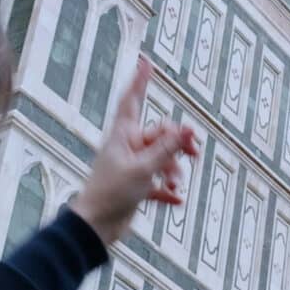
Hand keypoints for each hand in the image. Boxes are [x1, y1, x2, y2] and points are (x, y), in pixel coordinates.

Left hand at [69, 56, 199, 246]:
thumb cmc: (111, 193)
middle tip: (194, 153)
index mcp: (123, 136)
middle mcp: (127, 147)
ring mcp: (131, 166)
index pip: (132, 101)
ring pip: (161, 159)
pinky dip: (167, 191)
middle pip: (159, 135)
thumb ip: (167, 150)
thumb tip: (187, 130)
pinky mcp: (134, 187)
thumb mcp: (143, 169)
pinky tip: (176, 200)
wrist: (95, 226)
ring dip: (173, 171)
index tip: (145, 63)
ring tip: (175, 184)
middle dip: (177, 145)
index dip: (139, 82)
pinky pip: (157, 183)